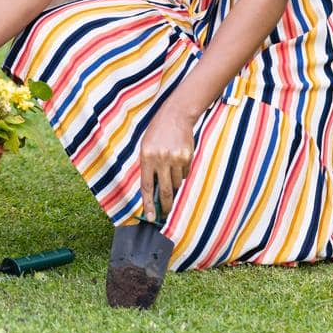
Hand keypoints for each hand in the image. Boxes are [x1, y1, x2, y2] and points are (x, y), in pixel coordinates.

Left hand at [137, 105, 196, 221]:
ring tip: (169, 169)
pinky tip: (177, 161)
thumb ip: (148, 168)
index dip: (149, 204)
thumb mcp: (145, 148)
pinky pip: (184, 175)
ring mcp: (175, 158)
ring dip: (173, 183)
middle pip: (164, 191)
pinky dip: (181, 174)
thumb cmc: (156, 133)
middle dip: (165, 206)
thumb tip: (152, 193)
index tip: (150, 217)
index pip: (147, 187)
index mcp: (146, 157)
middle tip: (165, 214)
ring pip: (175, 183)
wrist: (175, 116)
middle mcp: (161, 159)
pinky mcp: (187, 157)